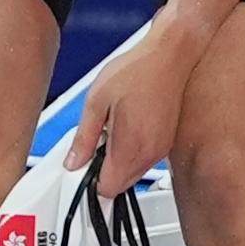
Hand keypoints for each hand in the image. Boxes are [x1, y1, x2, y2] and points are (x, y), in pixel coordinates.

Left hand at [64, 15, 200, 193]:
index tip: (85, 165)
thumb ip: (84, 138)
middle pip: (121, 185)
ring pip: (133, 174)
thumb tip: (74, 162)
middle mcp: (149, 154)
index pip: (108, 189)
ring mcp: (161, 150)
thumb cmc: (136, 71)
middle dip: (105, 172)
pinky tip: (128, 126)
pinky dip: (132, 152)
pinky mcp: (167, 142)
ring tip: (114, 129)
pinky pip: (145, 160)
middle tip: (97, 142)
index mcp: (130, 147)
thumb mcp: (96, 102)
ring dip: (119, 161)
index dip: (92, 181)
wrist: (170, 56)